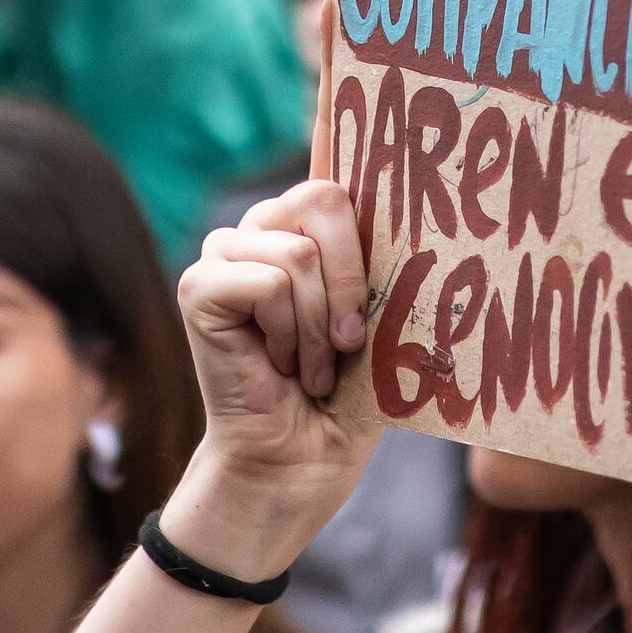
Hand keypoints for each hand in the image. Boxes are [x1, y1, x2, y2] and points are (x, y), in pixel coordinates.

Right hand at [164, 179, 375, 555]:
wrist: (301, 459)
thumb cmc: (347, 394)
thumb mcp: (381, 319)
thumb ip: (387, 264)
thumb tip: (432, 218)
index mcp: (306, 228)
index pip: (335, 173)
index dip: (355, 187)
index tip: (372, 232)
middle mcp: (261, 228)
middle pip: (322, 200)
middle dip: (352, 281)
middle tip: (350, 341)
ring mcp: (224, 253)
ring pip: (298, 254)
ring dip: (319, 324)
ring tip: (312, 366)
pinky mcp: (199, 285)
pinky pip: (269, 282)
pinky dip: (289, 332)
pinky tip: (278, 364)